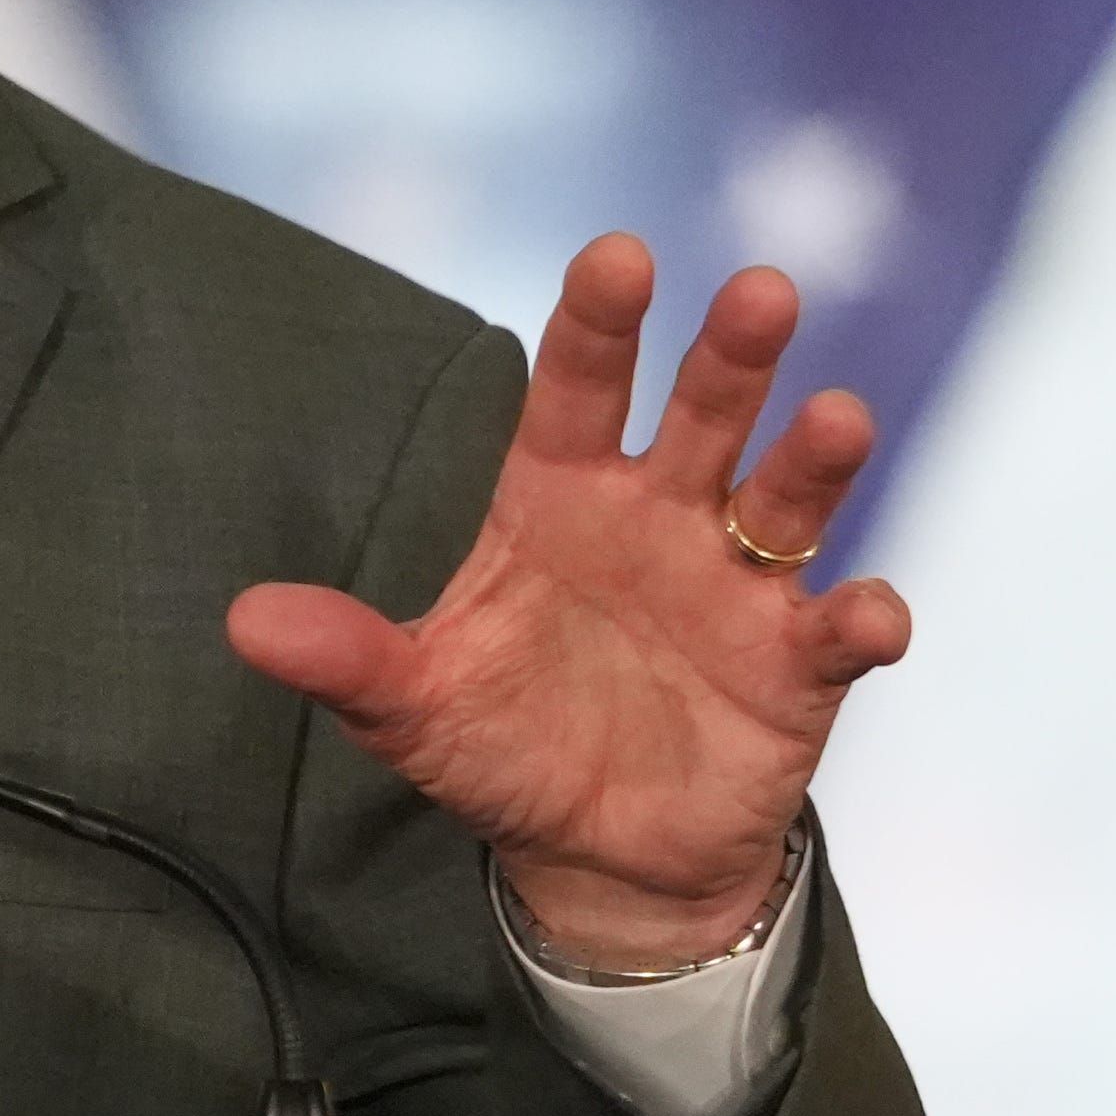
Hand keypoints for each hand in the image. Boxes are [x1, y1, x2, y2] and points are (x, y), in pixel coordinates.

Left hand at [223, 238, 912, 976]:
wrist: (602, 859)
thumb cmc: (506, 747)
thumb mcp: (416, 707)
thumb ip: (348, 658)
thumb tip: (246, 621)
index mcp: (562, 500)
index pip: (579, 392)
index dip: (598, 326)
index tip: (619, 256)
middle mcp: (661, 518)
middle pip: (704, 415)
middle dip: (732, 355)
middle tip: (761, 292)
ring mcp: (738, 585)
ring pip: (786, 499)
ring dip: (815, 457)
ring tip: (838, 419)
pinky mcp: (797, 665)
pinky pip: (837, 630)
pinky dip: (863, 619)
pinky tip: (869, 616)